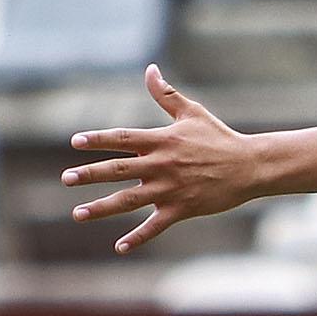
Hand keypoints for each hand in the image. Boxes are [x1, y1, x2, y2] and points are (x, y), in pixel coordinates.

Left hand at [62, 66, 262, 252]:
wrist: (250, 167)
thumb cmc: (219, 138)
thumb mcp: (192, 112)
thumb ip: (166, 94)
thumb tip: (150, 69)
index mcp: (162, 141)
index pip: (123, 139)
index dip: (98, 140)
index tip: (76, 142)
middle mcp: (162, 165)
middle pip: (118, 170)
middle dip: (90, 174)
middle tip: (67, 178)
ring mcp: (171, 189)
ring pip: (129, 200)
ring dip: (102, 208)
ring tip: (78, 213)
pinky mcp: (182, 209)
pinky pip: (155, 226)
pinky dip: (138, 237)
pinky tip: (120, 247)